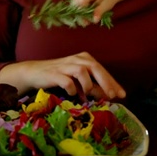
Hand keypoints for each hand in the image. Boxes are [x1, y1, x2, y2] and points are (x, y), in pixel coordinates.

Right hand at [0, 52, 125, 100]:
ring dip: (88, 85)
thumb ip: (93, 86)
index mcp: (84, 59)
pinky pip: (66, 81)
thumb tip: (109, 95)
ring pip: (82, 71)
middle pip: (95, 68)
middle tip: (112, 96)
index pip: (102, 70)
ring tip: (88, 94)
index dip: (113, 82)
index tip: (122, 95)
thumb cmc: (59, 76)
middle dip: (106, 82)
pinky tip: (72, 93)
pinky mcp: (53, 74)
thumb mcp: (79, 81)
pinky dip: (72, 88)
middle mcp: (76, 59)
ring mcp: (65, 65)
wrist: (34, 72)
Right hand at [73, 0, 121, 22]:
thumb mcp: (107, 5)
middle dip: (80, 15)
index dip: (82, 13)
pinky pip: (76, 3)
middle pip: (76, 3)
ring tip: (86, 21)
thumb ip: (100, 11)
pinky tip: (85, 16)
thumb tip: (94, 20)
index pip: (81, 2)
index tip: (85, 22)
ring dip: (79, 13)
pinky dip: (80, 11)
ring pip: (75, 4)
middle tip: (86, 23)